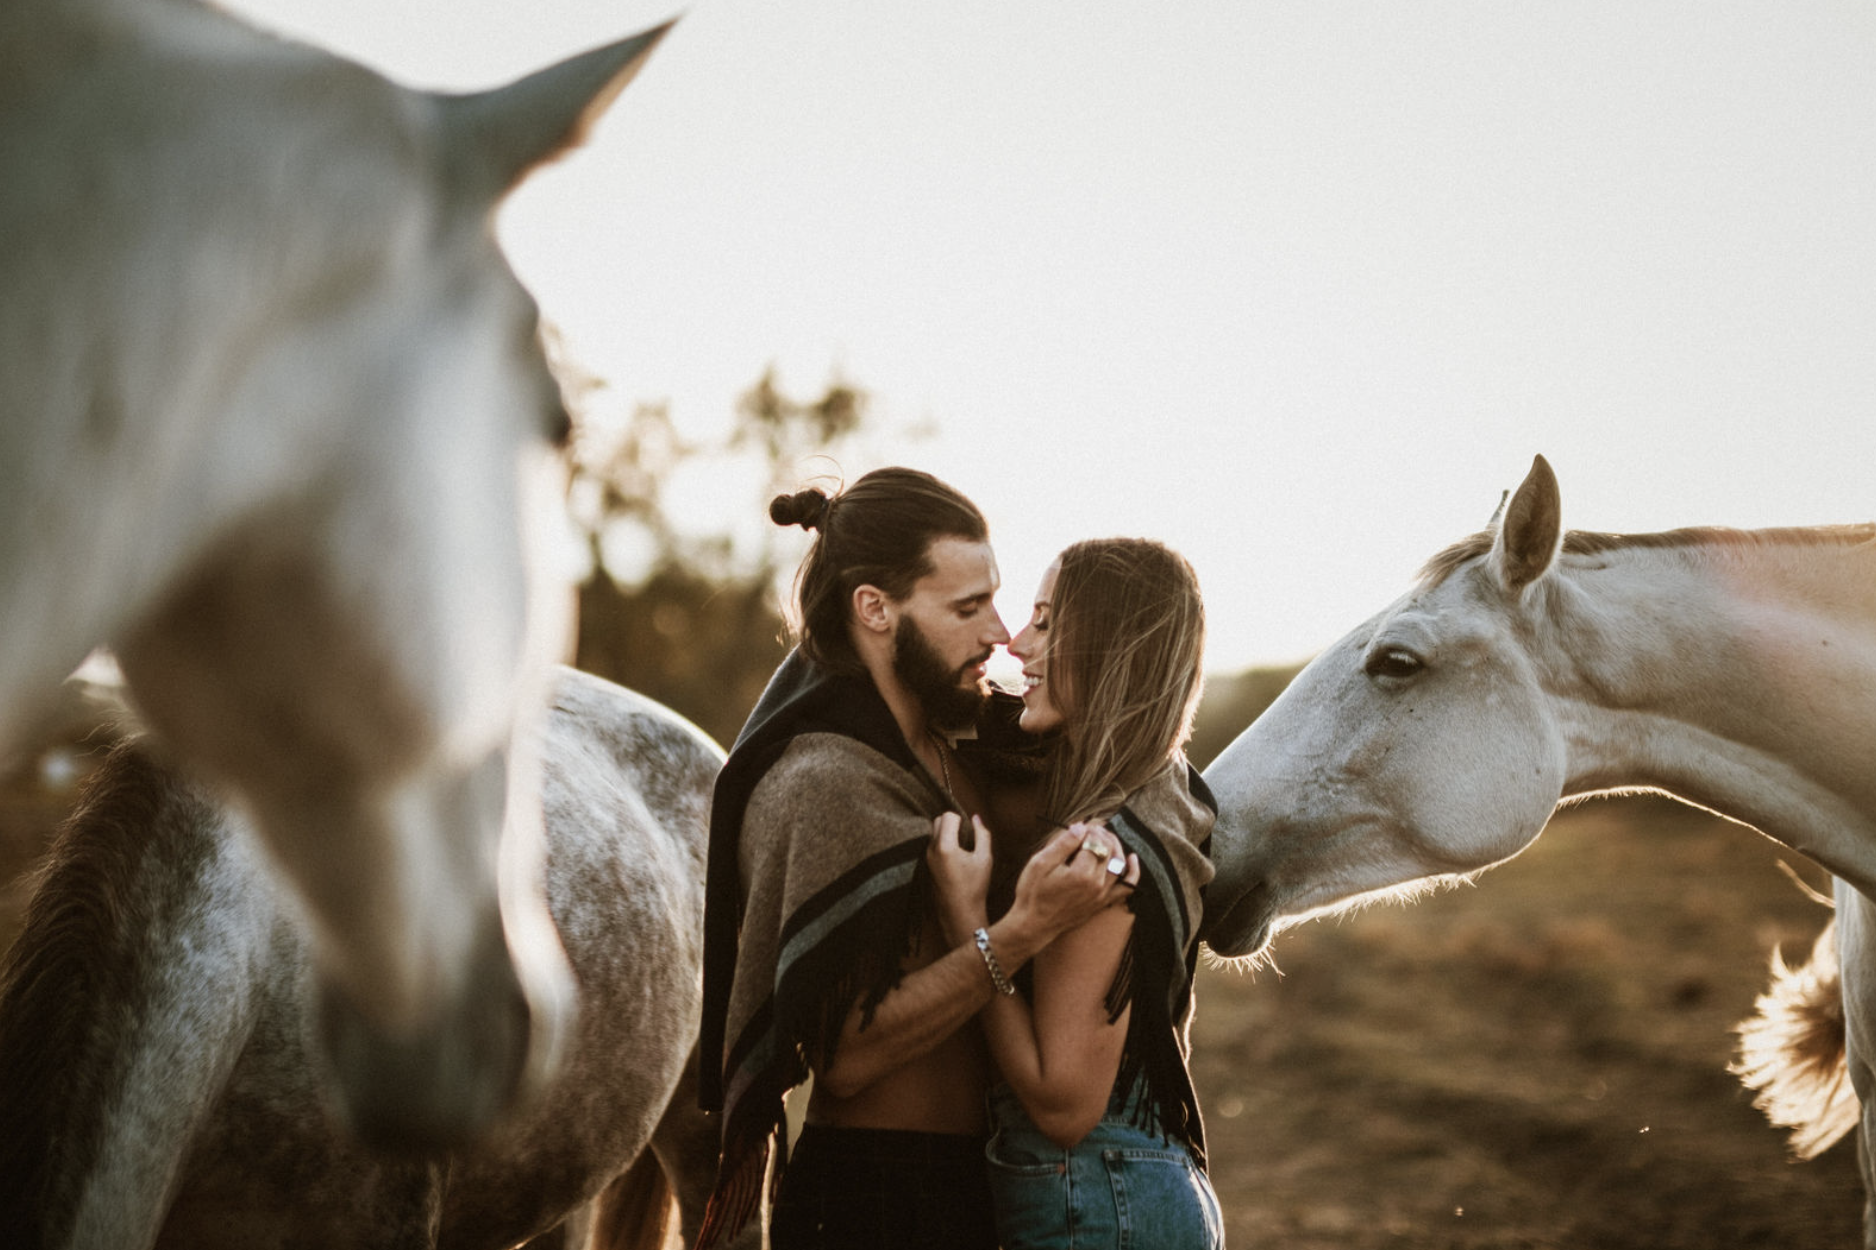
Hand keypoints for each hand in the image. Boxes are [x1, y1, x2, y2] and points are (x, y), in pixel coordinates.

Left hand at [927, 812, 991, 947]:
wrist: (959, 913)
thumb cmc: (975, 887)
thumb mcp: (985, 858)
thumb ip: (982, 834)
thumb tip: (977, 817)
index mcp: (945, 846)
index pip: (948, 816)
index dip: (961, 819)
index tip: (970, 832)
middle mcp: (931, 850)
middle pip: (937, 820)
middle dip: (952, 823)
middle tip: (966, 838)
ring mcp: (926, 858)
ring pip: (933, 832)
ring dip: (946, 833)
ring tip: (962, 849)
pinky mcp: (926, 864)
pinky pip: (932, 844)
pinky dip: (942, 844)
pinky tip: (955, 859)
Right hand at [1006, 822, 1139, 946]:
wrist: (1034, 925)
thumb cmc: (1033, 893)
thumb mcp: (1040, 863)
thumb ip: (1063, 844)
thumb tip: (1081, 828)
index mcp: (1081, 873)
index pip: (1095, 842)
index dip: (1089, 830)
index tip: (1079, 827)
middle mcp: (1097, 885)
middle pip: (1109, 850)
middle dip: (1101, 835)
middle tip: (1089, 829)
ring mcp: (1102, 895)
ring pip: (1119, 863)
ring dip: (1114, 846)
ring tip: (1103, 837)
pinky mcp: (1102, 903)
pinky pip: (1126, 887)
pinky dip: (1132, 873)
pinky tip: (1132, 859)